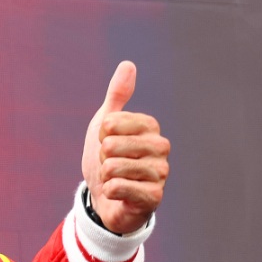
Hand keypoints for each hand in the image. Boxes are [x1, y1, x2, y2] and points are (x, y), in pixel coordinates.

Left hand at [80, 61, 168, 233]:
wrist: (104, 197)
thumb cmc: (106, 157)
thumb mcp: (105, 123)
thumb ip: (117, 94)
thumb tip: (128, 64)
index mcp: (150, 127)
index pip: (112, 122)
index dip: (101, 134)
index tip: (107, 141)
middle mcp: (160, 148)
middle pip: (111, 145)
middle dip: (101, 157)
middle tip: (110, 163)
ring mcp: (160, 173)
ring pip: (113, 167)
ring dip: (105, 175)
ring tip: (114, 178)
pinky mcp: (154, 197)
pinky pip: (118, 187)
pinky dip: (109, 191)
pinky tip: (117, 193)